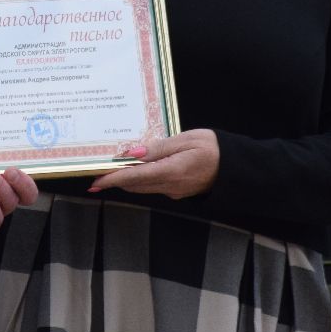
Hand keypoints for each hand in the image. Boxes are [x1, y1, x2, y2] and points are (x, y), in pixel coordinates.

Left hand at [87, 129, 220, 199]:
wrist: (236, 168)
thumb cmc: (213, 148)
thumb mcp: (186, 140)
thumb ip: (158, 147)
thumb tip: (132, 153)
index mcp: (171, 171)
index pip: (134, 177)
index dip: (112, 179)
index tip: (95, 182)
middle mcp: (170, 186)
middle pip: (134, 185)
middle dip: (114, 180)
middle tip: (95, 172)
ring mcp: (173, 191)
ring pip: (142, 187)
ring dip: (125, 181)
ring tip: (109, 170)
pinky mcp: (177, 191)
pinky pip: (152, 186)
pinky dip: (139, 179)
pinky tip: (134, 169)